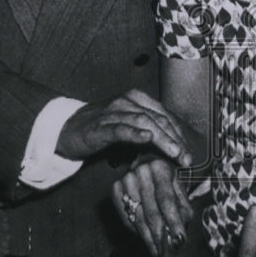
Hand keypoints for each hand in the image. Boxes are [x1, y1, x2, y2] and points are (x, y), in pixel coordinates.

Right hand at [56, 89, 192, 164]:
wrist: (66, 130)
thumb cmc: (100, 129)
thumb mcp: (127, 126)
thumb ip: (148, 129)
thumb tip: (174, 144)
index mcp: (136, 99)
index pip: (164, 115)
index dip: (179, 133)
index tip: (189, 152)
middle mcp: (126, 101)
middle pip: (157, 118)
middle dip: (175, 139)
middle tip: (186, 158)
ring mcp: (112, 112)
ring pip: (143, 122)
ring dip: (162, 138)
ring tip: (174, 152)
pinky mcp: (99, 126)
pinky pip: (120, 128)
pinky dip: (135, 133)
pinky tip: (147, 138)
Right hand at [111, 155, 192, 256]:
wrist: (145, 161)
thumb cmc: (166, 177)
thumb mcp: (180, 186)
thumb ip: (183, 207)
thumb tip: (180, 232)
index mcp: (160, 168)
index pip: (166, 199)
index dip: (173, 221)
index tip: (178, 238)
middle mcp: (141, 172)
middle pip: (151, 212)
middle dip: (160, 236)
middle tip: (167, 253)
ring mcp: (126, 180)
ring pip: (137, 218)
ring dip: (148, 238)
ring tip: (157, 252)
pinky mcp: (116, 189)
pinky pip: (126, 218)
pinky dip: (136, 232)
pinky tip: (146, 239)